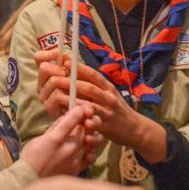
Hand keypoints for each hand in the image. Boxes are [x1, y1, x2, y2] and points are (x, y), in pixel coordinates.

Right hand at [19, 104, 104, 177]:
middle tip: (84, 121)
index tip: (79, 109)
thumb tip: (66, 118)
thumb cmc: (30, 159)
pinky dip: (90, 152)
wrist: (29, 181)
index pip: (74, 118)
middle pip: (86, 128)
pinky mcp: (77, 169)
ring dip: (92, 136)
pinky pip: (91, 157)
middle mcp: (68, 147)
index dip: (79, 110)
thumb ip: (54, 128)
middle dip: (87, 122)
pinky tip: (85, 152)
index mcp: (56, 138)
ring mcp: (75, 159)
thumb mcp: (38, 139)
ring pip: (93, 141)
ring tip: (86, 136)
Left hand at [34, 52, 164, 161]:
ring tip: (56, 96)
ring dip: (71, 100)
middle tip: (54, 78)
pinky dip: (78, 118)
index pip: (93, 74)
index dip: (79, 67)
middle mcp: (108, 97)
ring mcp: (107, 112)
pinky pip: (89, 121)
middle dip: (70, 83)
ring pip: (87, 104)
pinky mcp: (105, 126)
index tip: (65, 60)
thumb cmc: (117, 109)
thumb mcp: (109, 93)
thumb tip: (74, 71)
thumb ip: (94, 85)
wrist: (134, 129)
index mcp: (108, 87)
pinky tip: (66, 116)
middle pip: (88, 87)